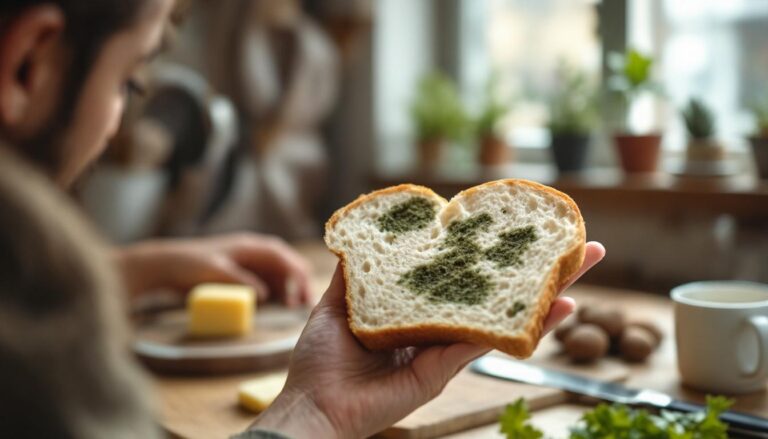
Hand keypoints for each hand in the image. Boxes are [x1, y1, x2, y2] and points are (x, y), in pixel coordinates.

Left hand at [115, 233, 311, 305]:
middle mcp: (252, 252)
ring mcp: (248, 262)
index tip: (303, 290)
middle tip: (306, 302)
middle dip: (299, 280)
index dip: (295, 271)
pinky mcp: (243, 273)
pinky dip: (278, 291)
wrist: (165, 265)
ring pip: (279, 272)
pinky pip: (267, 280)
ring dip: (290, 287)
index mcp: (248, 246)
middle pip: (286, 262)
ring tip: (295, 307)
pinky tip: (280, 304)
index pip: (281, 255)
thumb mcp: (215, 271)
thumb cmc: (188, 265)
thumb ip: (241, 281)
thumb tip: (265, 294)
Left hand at [251, 242, 605, 437]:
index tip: (516, 226)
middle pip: (496, 291)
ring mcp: (449, 347)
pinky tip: (560, 308)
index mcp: (416, 310)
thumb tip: (356, 237)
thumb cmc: (321, 358)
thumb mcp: (337, 304)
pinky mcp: (448, 367)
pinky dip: (529, 327)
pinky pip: (490, 342)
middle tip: (577, 242)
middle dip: (538, 267)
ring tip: (585, 262)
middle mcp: (440, 326)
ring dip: (551, 290)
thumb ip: (351, 274)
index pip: (462, 276)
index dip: (490, 254)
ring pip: (507, 314)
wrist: (314, 404)